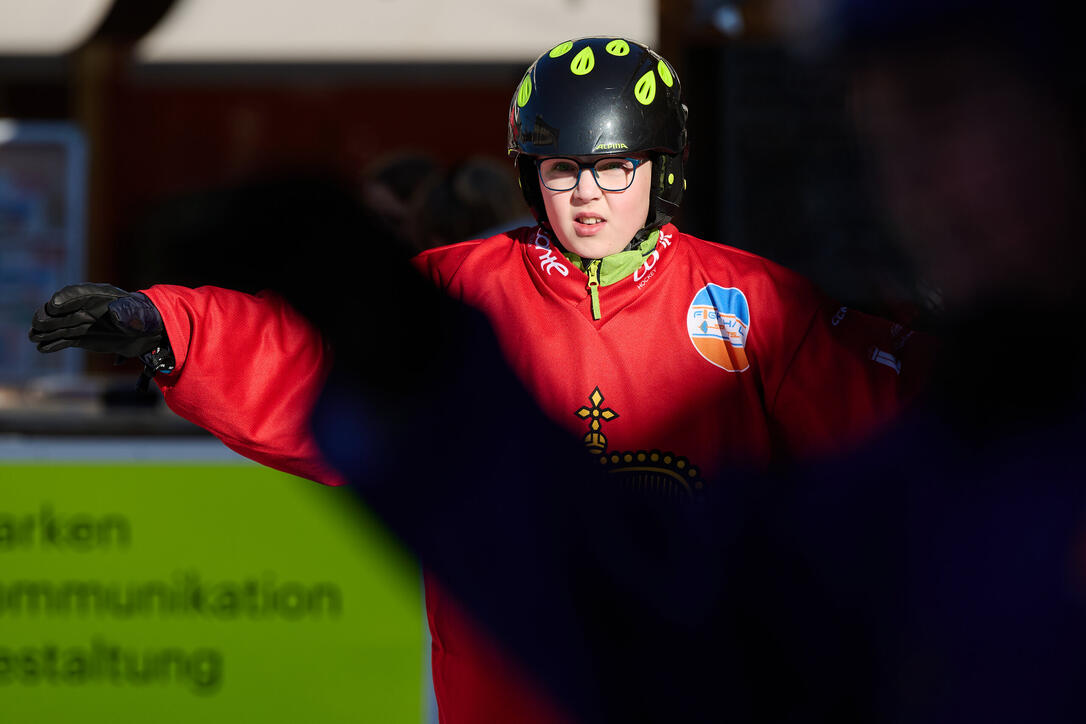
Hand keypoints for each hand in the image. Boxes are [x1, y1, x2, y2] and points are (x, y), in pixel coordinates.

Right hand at [29, 283, 165, 357]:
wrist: (144, 331)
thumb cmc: (141, 317)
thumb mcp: (136, 314)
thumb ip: (125, 313)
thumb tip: (114, 315)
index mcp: (98, 295)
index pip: (76, 293)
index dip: (64, 299)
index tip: (55, 306)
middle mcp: (85, 307)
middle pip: (60, 310)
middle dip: (49, 316)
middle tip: (39, 325)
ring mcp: (80, 322)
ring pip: (58, 326)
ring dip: (45, 331)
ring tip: (34, 336)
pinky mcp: (80, 337)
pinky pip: (63, 340)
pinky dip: (53, 344)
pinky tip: (43, 348)